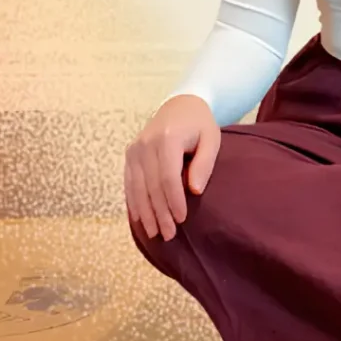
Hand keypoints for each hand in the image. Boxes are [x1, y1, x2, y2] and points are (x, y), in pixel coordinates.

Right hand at [124, 94, 220, 240]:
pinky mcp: (130, 154)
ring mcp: (135, 149)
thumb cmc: (200, 124)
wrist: (180, 104)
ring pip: (137, 188)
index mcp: (167, 138)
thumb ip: (204, 163)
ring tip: (155, 233)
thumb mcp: (211, 138)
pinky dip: (134, 202)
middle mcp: (146, 143)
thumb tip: (194, 191)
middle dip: (159, 213)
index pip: (168, 177)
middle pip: (151, 186)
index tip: (182, 219)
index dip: (173, 201)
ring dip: (145, 213)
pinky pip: (129, 183)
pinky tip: (140, 219)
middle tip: (169, 235)